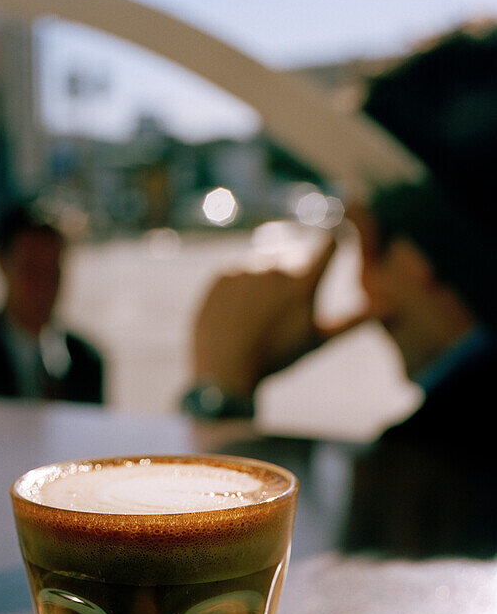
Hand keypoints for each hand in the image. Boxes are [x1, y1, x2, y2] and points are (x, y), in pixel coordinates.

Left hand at [191, 235, 369, 395]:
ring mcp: (245, 270)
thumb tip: (393, 308)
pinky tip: (235, 316)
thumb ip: (353, 321)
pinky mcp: (221, 275)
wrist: (223, 372)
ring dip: (260, 288)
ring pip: (261, 270)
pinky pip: (235, 275)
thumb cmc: (276, 359)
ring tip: (253, 320)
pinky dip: (237, 293)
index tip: (335, 240)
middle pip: (290, 264)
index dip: (333, 243)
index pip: (329, 245)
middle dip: (286, 286)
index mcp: (302, 284)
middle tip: (274, 319)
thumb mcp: (317, 342)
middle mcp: (275, 269)